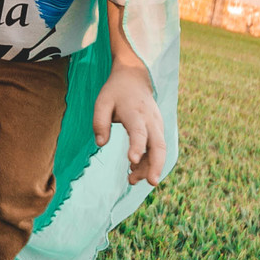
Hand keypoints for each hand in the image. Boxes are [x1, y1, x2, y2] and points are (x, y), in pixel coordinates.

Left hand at [92, 64, 166, 185]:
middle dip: (156, 165)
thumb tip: (100, 143)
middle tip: (151, 182)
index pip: (139, 132)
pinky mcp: (158, 129)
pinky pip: (158, 147)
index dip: (137, 147)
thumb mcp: (102, 101)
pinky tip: (135, 168)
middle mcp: (150, 120)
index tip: (131, 160)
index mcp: (135, 112)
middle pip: (158, 145)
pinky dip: (149, 160)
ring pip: (160, 149)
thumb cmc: (116, 91)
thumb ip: (99, 122)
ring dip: (150, 167)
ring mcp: (157, 125)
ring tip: (131, 180)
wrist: (134, 77)